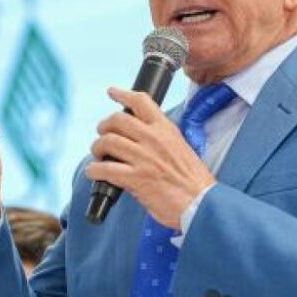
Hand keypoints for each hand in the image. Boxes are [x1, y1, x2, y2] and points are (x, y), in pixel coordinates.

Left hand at [85, 87, 214, 228]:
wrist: (202, 204)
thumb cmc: (193, 182)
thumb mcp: (181, 149)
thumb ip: (162, 140)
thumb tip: (139, 139)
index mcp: (166, 130)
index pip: (141, 102)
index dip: (122, 94)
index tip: (112, 92)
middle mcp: (153, 139)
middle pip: (117, 120)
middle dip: (104, 126)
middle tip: (102, 135)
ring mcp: (144, 158)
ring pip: (107, 141)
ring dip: (97, 148)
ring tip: (99, 156)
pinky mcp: (136, 178)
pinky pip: (104, 168)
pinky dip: (94, 170)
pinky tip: (94, 173)